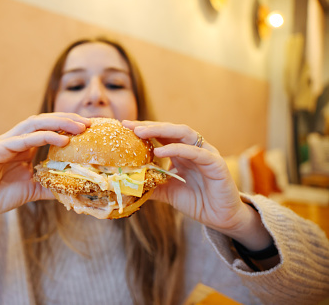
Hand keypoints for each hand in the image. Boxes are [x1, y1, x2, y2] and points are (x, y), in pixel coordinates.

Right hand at [0, 113, 90, 235]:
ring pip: (34, 125)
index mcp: (23, 146)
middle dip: (67, 120)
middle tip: (89, 123)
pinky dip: (42, 137)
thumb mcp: (33, 189)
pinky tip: (60, 139)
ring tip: (79, 128)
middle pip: (44, 121)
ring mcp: (4, 142)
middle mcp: (15, 140)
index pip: (49, 128)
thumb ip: (51, 185)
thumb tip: (75, 188)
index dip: (69, 125)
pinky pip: (21, 140)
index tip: (90, 128)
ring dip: (58, 123)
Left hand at [122, 120, 271, 250]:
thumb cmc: (197, 202)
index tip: (124, 127)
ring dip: (161, 131)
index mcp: (181, 153)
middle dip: (149, 126)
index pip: (161, 136)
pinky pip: (196, 152)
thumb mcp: (167, 192)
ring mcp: (206, 153)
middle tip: (129, 125)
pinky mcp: (216, 164)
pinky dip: (178, 149)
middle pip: (170, 130)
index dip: (144, 130)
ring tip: (141, 132)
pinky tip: (160, 151)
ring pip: (183, 134)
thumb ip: (150, 185)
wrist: (221, 218)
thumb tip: (127, 184)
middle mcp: (194, 149)